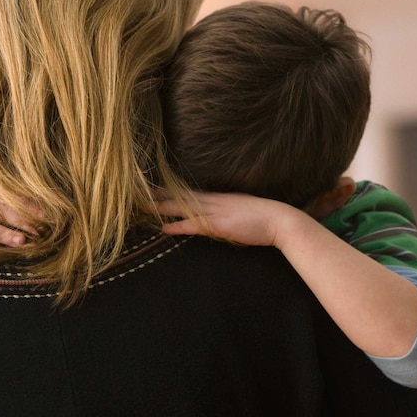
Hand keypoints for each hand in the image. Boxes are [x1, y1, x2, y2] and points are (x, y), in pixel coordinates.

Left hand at [154, 189, 299, 247]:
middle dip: (158, 194)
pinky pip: (194, 225)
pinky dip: (178, 226)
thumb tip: (213, 216)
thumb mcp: (239, 210)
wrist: (279, 220)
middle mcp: (213, 201)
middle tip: (137, 193)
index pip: (187, 191)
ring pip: (182, 207)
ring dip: (161, 207)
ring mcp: (215, 211)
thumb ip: (224, 211)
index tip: (151, 187)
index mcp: (217, 197)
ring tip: (142, 207)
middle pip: (179, 195)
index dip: (168, 189)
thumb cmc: (262, 218)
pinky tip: (164, 228)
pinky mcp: (219, 224)